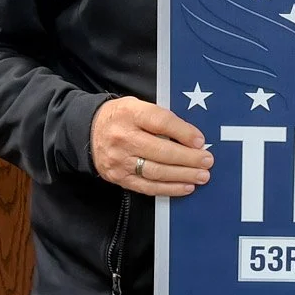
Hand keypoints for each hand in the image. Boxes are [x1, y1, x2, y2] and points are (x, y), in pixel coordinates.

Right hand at [91, 97, 212, 197]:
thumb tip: (191, 136)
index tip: (200, 141)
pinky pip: (148, 187)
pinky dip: (169, 188)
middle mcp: (123, 137)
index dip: (184, 132)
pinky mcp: (119, 178)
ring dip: (183, 175)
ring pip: (157, 171)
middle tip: (207, 161)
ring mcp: (120, 160)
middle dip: (189, 158)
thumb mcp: (137, 106)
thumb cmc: (120, 117)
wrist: (87, 132)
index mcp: (129, 113)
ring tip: (201, 175)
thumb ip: (161, 117)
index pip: (161, 122)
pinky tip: (186, 186)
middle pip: (161, 151)